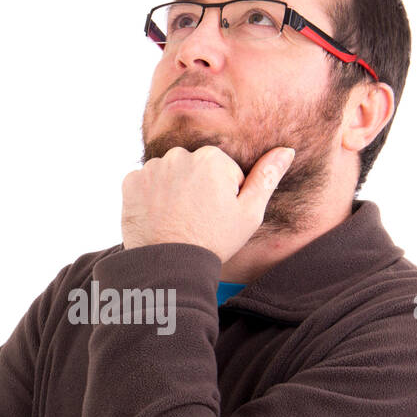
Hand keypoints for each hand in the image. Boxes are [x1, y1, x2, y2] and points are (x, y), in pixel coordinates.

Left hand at [121, 145, 295, 261]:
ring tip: (177, 220)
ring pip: (169, 175)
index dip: (224, 195)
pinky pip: (145, 183)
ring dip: (173, 191)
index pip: (223, 170)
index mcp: (212, 158)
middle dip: (198, 188)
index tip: (217, 215)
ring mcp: (152, 168)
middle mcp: (179, 154)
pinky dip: (151, 197)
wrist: (170, 266)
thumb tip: (285, 150)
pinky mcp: (130, 182)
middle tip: (197, 219)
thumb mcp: (250, 213)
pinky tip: (159, 217)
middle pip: (194, 169)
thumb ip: (267, 177)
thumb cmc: (213, 241)